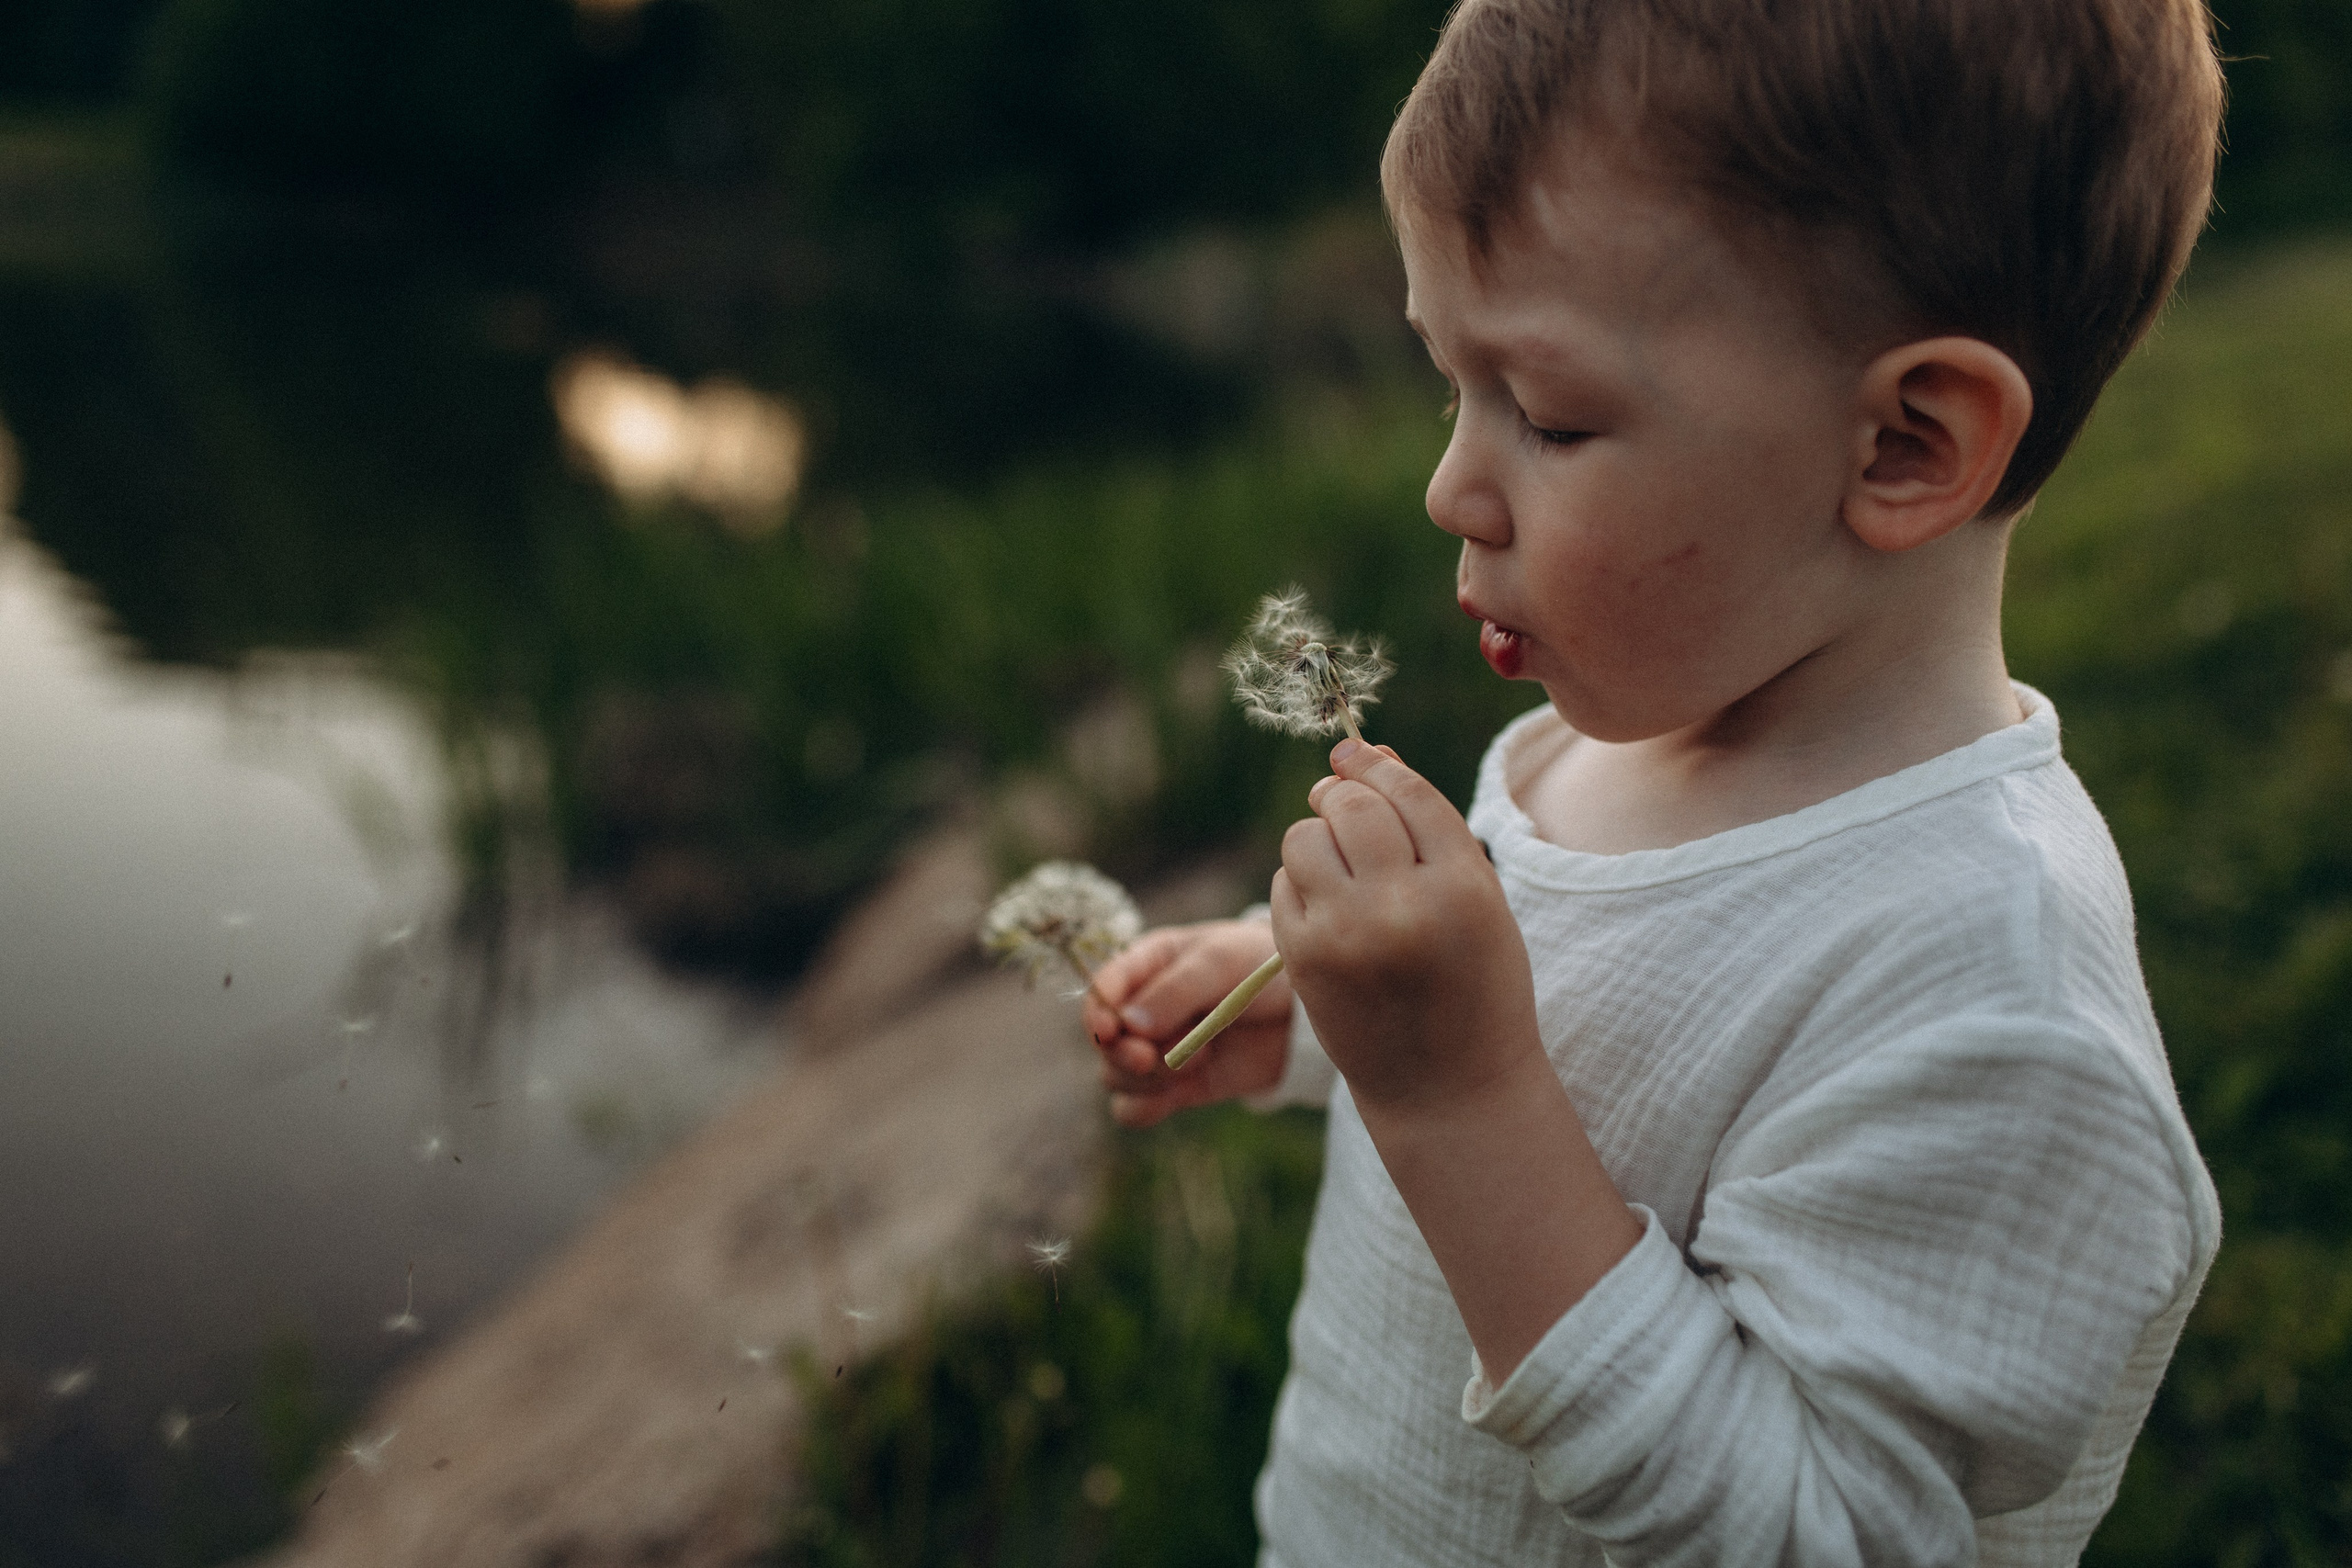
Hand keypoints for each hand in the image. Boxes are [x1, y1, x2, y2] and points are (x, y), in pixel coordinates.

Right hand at [1082, 918, 1292, 1126]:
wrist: (1302, 1012)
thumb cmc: (1260, 967)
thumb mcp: (1221, 962)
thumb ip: (1176, 989)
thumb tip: (1128, 1025)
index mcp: (1145, 966)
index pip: (1100, 990)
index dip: (1096, 1012)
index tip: (1109, 1030)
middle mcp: (1141, 1010)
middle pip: (1103, 1043)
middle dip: (1123, 1053)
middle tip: (1150, 1057)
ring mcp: (1156, 1050)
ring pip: (1114, 1078)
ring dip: (1148, 1079)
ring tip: (1202, 1057)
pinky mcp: (1174, 1087)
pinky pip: (1133, 1110)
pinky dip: (1147, 1108)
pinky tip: (1177, 1096)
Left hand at [1272, 740, 1543, 1115]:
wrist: (1449, 1089)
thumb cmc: (1474, 985)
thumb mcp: (1477, 903)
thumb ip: (1429, 829)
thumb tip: (1363, 752)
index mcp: (1464, 887)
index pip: (1408, 793)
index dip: (1375, 764)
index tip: (1355, 754)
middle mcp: (1403, 906)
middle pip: (1352, 806)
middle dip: (1340, 793)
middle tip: (1339, 802)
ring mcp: (1347, 936)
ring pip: (1305, 838)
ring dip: (1315, 836)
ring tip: (1339, 865)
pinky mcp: (1303, 961)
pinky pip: (1284, 885)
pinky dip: (1299, 883)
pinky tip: (1327, 908)